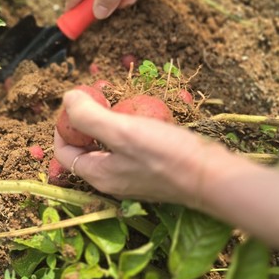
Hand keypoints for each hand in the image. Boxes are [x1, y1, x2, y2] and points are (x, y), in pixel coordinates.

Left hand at [53, 90, 228, 206]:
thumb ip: (89, 117)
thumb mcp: (122, 131)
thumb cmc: (168, 155)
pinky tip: (143, 116)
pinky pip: (130, 148)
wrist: (215, 177)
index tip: (77, 102)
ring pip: (108, 147)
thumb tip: (67, 99)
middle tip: (100, 97)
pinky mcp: (151, 172)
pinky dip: (129, 129)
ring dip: (109, 122)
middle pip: (84, 148)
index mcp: (97, 175)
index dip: (63, 125)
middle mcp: (111, 181)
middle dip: (87, 120)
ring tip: (120, 102)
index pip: (63, 151)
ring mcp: (132, 178)